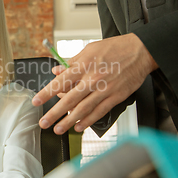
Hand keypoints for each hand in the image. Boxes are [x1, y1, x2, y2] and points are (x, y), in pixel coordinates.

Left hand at [32, 33, 157, 133]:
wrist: (141, 51)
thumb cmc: (115, 48)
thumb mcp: (89, 49)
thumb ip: (71, 62)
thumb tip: (56, 71)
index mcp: (83, 65)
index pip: (60, 82)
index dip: (46, 93)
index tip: (36, 101)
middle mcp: (92, 79)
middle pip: (69, 100)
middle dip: (54, 113)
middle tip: (44, 122)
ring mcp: (104, 89)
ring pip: (83, 109)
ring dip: (69, 122)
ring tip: (58, 129)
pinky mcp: (116, 97)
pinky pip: (99, 112)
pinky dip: (88, 121)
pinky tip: (79, 127)